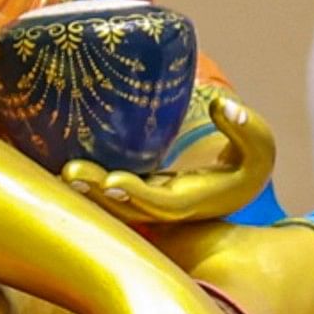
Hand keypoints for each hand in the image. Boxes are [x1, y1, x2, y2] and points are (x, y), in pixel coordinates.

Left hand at [56, 91, 278, 224]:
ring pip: (109, 202)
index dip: (137, 196)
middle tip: (69, 173)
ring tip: (60, 170)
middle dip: (97, 194)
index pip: (162, 205)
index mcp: (193, 202)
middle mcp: (162, 207)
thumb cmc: (246, 162)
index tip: (114, 180)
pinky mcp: (131, 188)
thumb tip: (220, 104)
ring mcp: (143, 200)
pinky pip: (103, 187)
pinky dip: (83, 179)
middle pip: (125, 208)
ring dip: (84, 188)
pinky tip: (53, 162)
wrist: (232, 181)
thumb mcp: (259, 148)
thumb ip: (246, 127)